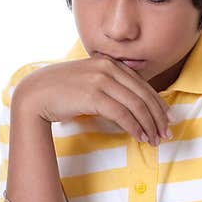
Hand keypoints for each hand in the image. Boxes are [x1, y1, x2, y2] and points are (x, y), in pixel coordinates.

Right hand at [12, 54, 173, 145]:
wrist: (33, 93)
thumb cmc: (60, 91)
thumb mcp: (88, 81)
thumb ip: (108, 85)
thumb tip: (130, 105)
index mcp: (109, 62)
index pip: (142, 84)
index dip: (158, 104)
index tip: (167, 119)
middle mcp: (107, 67)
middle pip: (143, 94)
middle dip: (158, 116)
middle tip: (166, 133)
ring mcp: (100, 80)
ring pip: (135, 105)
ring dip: (148, 125)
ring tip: (154, 140)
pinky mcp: (93, 95)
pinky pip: (122, 114)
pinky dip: (134, 127)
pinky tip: (140, 137)